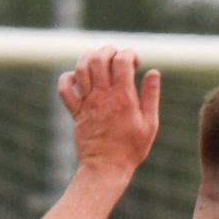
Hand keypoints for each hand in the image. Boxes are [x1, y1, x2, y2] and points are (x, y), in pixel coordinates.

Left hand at [59, 47, 159, 177]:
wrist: (106, 168)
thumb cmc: (131, 149)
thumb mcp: (150, 124)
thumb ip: (151, 96)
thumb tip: (154, 72)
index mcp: (123, 98)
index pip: (122, 61)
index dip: (129, 53)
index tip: (135, 62)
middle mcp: (103, 96)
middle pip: (99, 58)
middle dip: (108, 50)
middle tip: (116, 56)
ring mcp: (87, 103)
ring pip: (81, 68)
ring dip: (89, 57)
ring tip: (99, 60)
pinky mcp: (75, 111)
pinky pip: (64, 88)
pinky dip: (68, 77)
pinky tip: (79, 78)